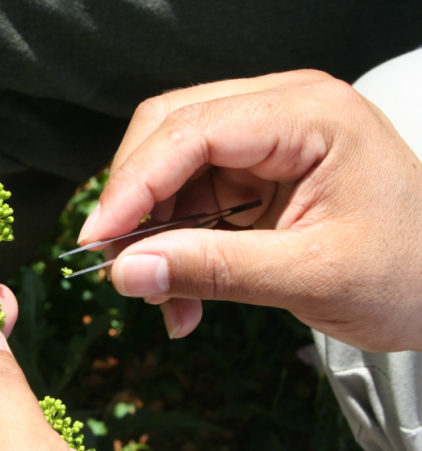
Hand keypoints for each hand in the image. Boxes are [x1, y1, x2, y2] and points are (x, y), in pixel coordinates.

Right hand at [79, 70, 421, 351]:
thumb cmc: (408, 275)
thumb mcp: (311, 277)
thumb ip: (214, 270)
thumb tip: (126, 272)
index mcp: (308, 114)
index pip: (192, 130)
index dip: (133, 184)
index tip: (97, 241)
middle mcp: (279, 112)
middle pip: (168, 134)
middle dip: (136, 203)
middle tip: (121, 268)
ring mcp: (264, 141)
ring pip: (169, 171)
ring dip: (153, 237)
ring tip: (166, 302)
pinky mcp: (253, 174)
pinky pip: (188, 200)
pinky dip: (174, 248)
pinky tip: (184, 297)